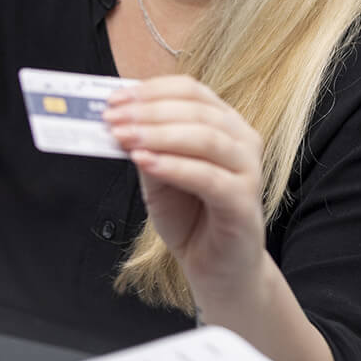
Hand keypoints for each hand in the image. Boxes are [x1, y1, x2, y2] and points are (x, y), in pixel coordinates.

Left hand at [104, 76, 267, 292]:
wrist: (218, 269)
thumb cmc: (192, 219)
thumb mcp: (159, 178)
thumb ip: (146, 149)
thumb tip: (119, 124)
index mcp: (224, 124)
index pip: (191, 90)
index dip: (150, 91)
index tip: (114, 100)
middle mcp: (242, 140)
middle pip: (197, 110)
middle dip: (149, 112)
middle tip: (113, 119)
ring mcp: (248, 170)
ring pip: (206, 138)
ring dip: (159, 135)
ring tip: (124, 138)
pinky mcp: (244, 202)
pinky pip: (208, 177)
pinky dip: (174, 166)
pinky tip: (145, 162)